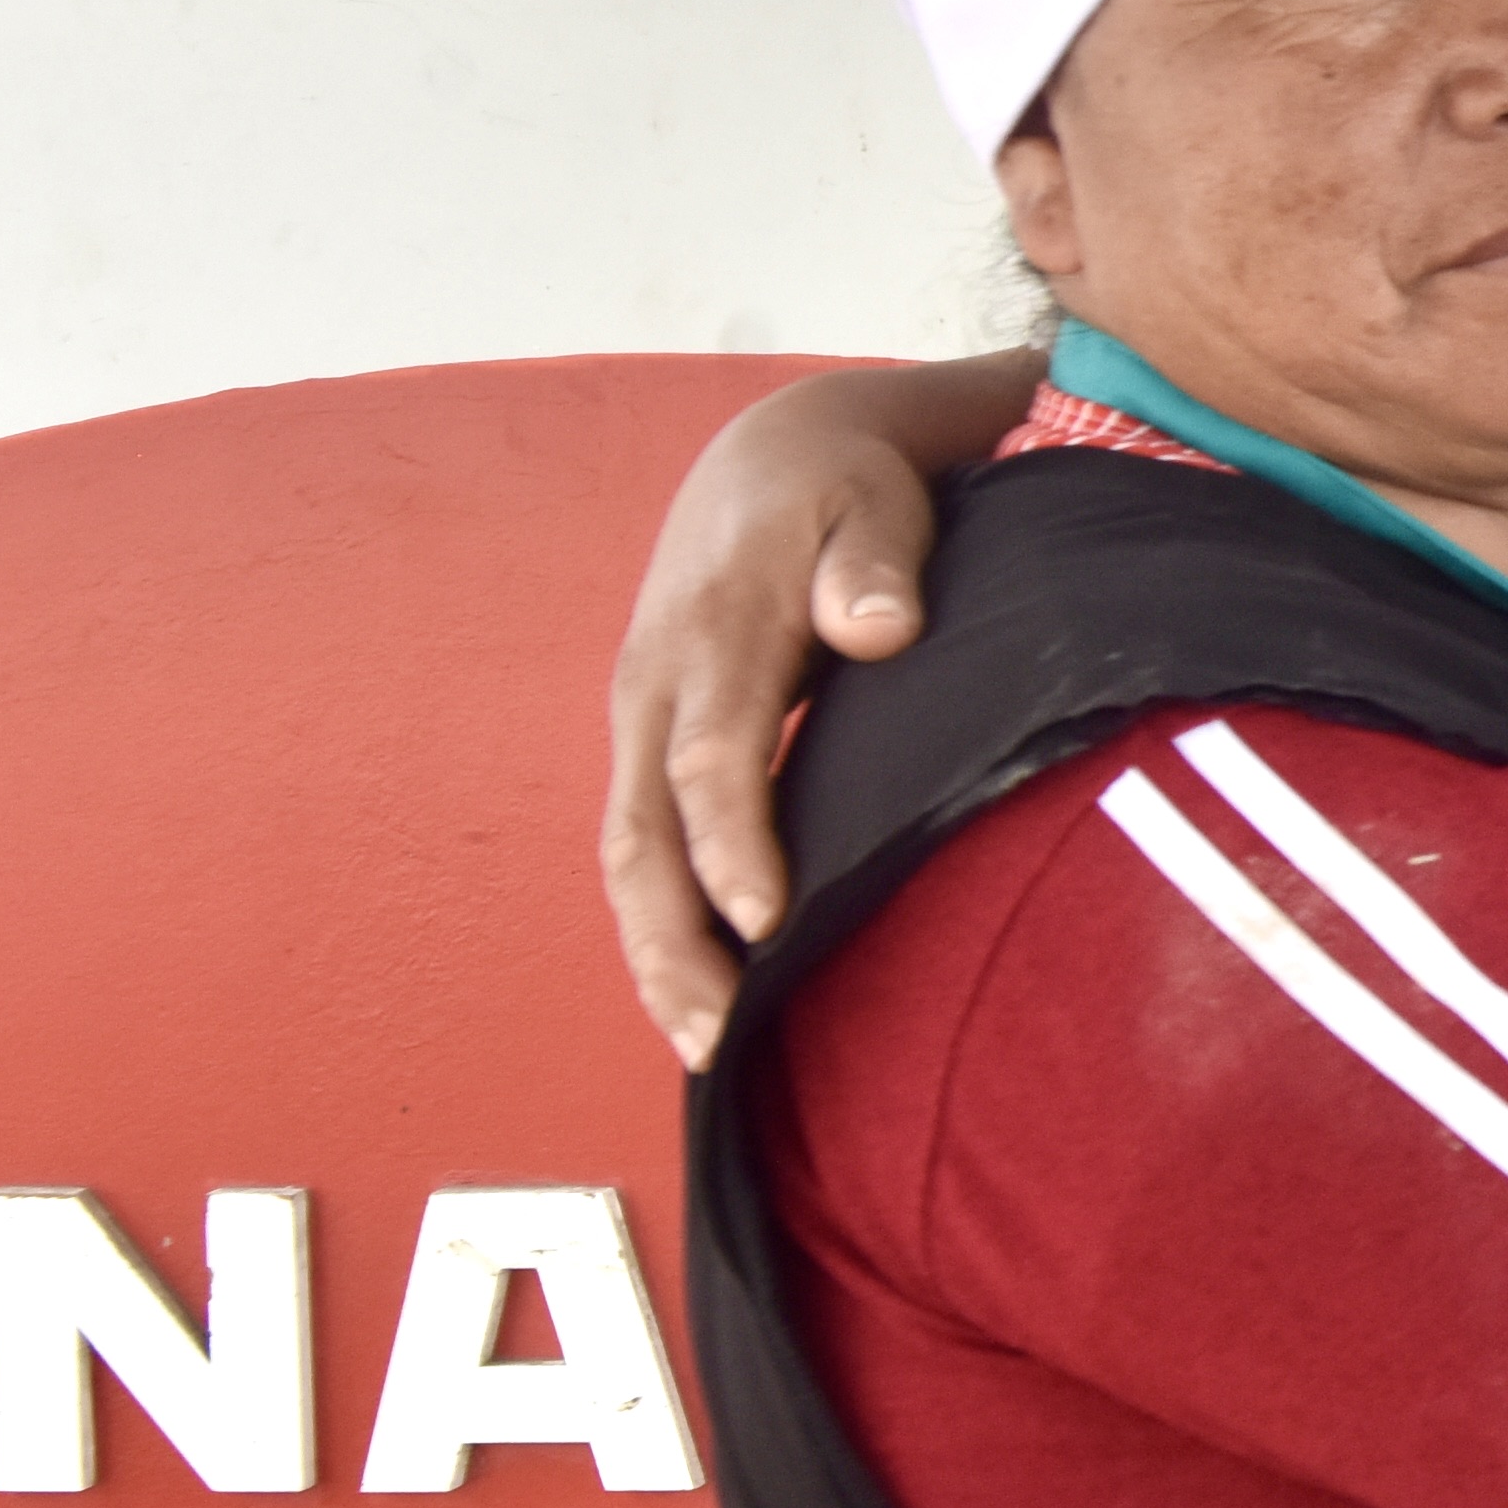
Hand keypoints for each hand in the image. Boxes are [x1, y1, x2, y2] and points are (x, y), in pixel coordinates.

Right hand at [605, 353, 1025, 1065]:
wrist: (765, 460)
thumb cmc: (840, 494)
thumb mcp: (874, 502)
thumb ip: (877, 562)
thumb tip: (878, 625)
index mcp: (711, 634)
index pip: (711, 755)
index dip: (732, 841)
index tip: (765, 921)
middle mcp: (653, 687)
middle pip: (643, 833)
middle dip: (672, 940)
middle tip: (715, 1036)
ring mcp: (640, 720)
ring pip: (628, 854)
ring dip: (656, 954)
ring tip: (702, 1047)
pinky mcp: (648, 744)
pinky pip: (641, 847)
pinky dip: (660, 924)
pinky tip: (700, 995)